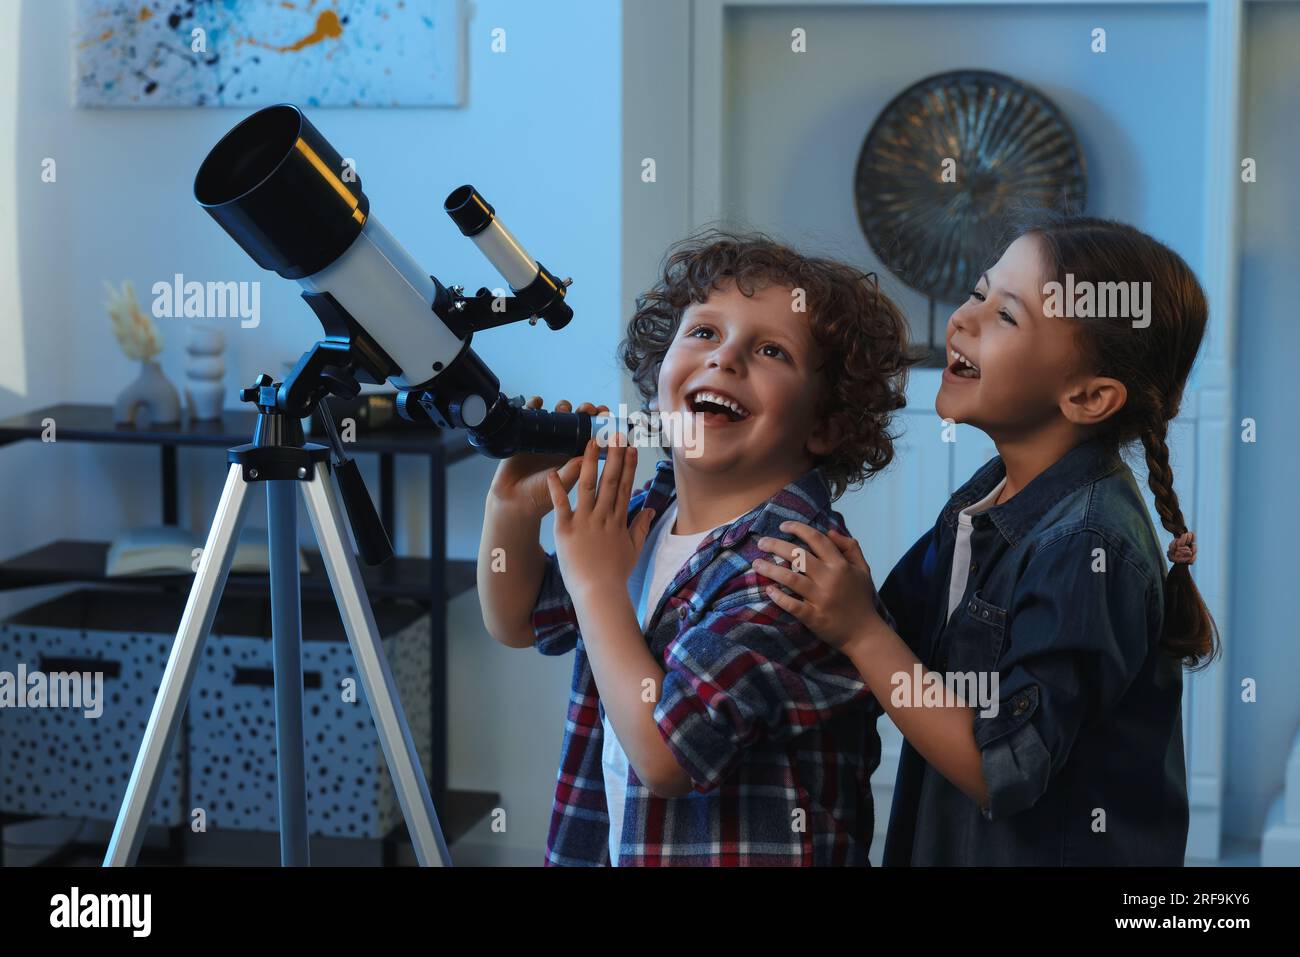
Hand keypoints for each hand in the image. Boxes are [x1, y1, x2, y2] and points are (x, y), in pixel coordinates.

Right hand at [488, 397, 607, 519]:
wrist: (513, 501)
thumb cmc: (541, 497)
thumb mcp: (561, 484)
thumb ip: (573, 470)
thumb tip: (589, 453)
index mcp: (577, 454)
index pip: (593, 432)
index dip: (601, 422)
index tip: (607, 414)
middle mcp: (563, 443)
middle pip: (577, 419)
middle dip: (585, 410)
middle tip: (588, 409)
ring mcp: (545, 438)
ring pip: (557, 414)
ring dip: (563, 406)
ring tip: (564, 408)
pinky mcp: (527, 435)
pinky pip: (531, 415)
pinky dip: (534, 404)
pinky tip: (538, 402)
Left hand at [545, 433, 655, 599]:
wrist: (599, 592)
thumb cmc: (615, 574)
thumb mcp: (633, 549)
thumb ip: (641, 527)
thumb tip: (652, 509)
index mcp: (618, 520)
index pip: (625, 487)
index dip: (628, 465)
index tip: (631, 447)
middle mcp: (603, 517)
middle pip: (610, 481)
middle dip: (613, 455)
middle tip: (615, 433)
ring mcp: (584, 522)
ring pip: (588, 486)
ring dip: (589, 462)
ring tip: (590, 441)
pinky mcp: (565, 530)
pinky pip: (560, 505)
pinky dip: (556, 488)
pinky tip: (553, 471)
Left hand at [751, 521, 881, 653]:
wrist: (865, 634)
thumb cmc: (861, 599)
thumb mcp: (863, 569)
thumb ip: (850, 547)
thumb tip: (830, 531)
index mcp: (840, 565)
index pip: (817, 539)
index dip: (798, 528)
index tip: (783, 526)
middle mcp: (829, 578)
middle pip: (798, 555)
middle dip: (776, 545)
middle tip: (761, 542)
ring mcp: (820, 598)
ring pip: (790, 578)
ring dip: (770, 569)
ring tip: (756, 564)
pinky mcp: (813, 616)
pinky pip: (792, 604)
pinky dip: (778, 597)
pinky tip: (768, 590)